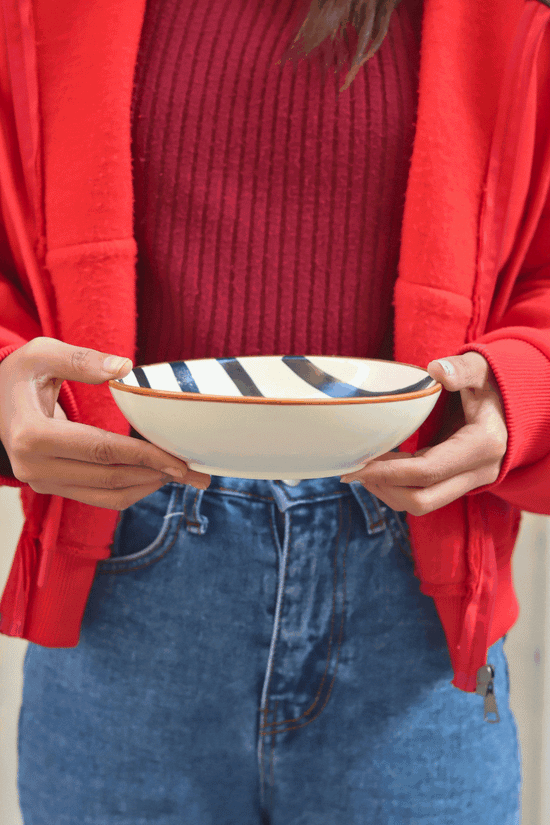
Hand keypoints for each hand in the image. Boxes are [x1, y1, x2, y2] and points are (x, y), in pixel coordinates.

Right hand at [0, 337, 209, 509]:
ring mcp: (42, 482)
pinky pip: (98, 497)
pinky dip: (130, 490)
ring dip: (148, 488)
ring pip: (106, 495)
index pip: (101, 450)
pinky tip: (155, 477)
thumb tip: (125, 368)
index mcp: (31, 435)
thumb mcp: (41, 354)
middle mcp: (34, 467)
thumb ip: (81, 359)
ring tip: (183, 477)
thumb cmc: (18, 375)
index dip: (144, 456)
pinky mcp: (52, 487)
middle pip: (108, 477)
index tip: (179, 459)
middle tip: (195, 473)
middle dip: (157, 475)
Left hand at [340, 352, 507, 515]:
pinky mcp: (459, 484)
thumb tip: (435, 371)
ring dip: (388, 491)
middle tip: (353, 470)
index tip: (355, 467)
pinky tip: (380, 468)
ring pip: (421, 504)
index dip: (387, 473)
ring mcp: (470, 482)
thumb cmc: (491, 383)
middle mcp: (478, 472)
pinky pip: (425, 495)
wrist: (513, 404)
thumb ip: (460, 369)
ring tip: (363, 469)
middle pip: (421, 500)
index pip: (426, 472)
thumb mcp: (480, 369)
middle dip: (383, 488)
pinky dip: (398, 486)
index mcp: (481, 445)